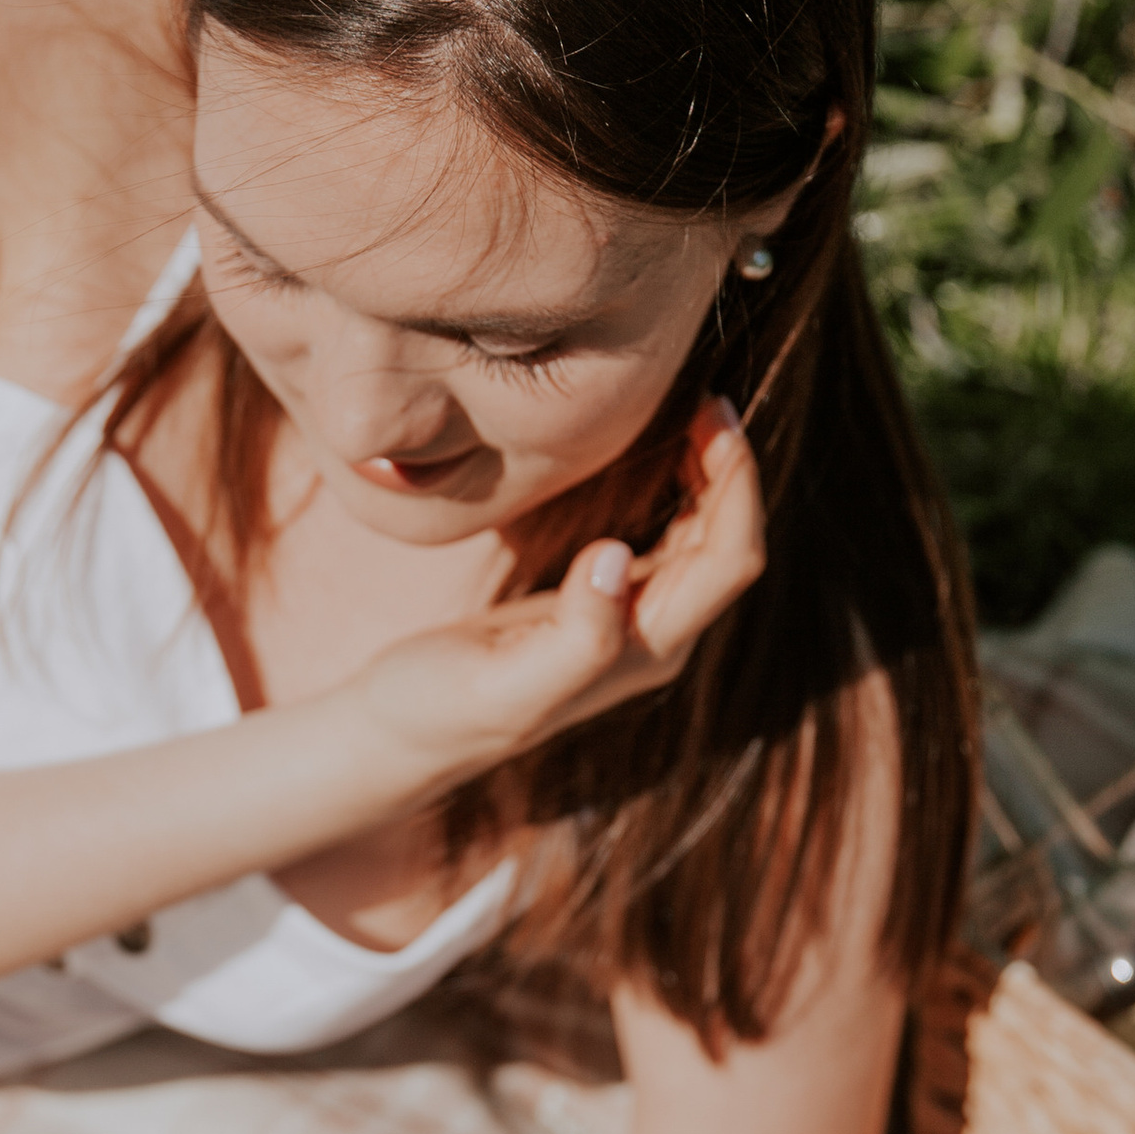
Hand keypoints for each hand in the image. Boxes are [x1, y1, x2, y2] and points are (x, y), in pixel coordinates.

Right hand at [344, 400, 766, 799]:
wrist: (398, 736)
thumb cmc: (439, 709)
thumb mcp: (505, 684)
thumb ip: (576, 636)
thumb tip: (618, 557)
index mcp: (645, 651)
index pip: (729, 561)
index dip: (736, 486)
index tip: (709, 415)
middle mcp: (653, 641)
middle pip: (729, 548)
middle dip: (731, 472)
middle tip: (705, 397)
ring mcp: (630, 627)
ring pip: (704, 545)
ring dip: (709, 480)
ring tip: (689, 414)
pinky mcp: (601, 610)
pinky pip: (667, 547)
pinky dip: (677, 495)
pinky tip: (651, 454)